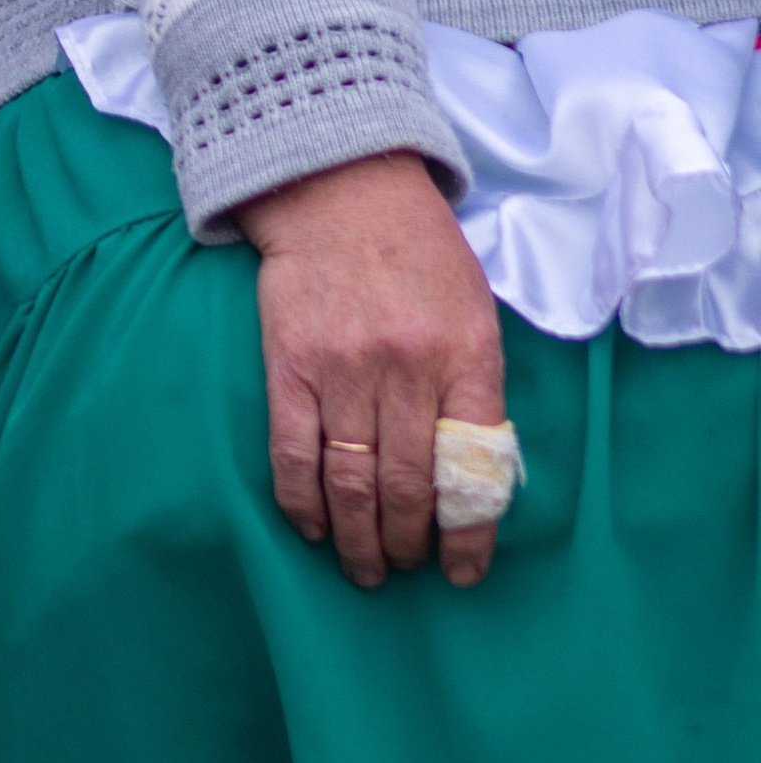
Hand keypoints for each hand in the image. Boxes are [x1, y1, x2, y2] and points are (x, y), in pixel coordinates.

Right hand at [237, 152, 506, 588]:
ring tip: (363, 568)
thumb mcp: (473, 311)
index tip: (464, 573)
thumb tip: (467, 474)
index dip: (469, 533)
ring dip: (358, 539)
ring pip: (351, 482)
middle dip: (405, 544)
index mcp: (466, 356)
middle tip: (400, 570)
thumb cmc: (418, 253)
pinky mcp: (288, 366)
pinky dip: (302, 504)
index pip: (473, 468)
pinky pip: (293, 454)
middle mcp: (407, 369)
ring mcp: (343, 370)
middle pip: (407, 487)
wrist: (342, 190)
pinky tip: (313, 529)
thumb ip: (473, 388)